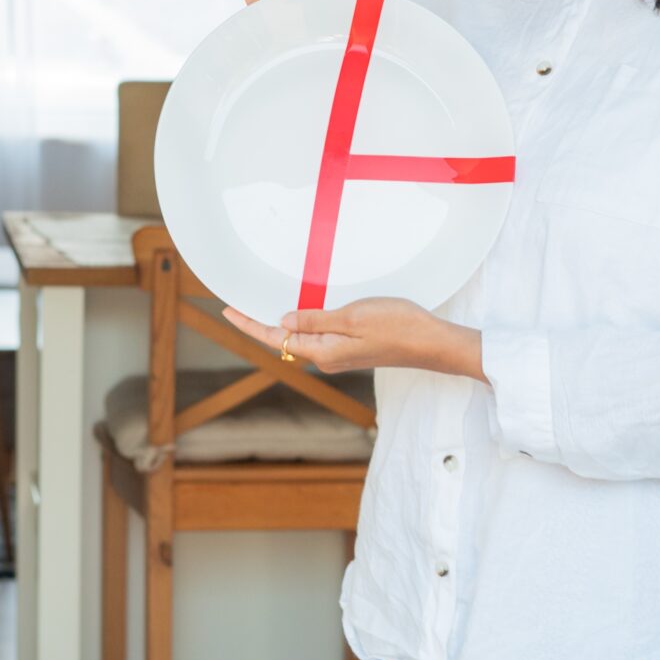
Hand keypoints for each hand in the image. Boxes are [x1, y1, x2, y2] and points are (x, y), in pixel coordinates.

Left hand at [223, 297, 483, 381]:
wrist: (432, 343)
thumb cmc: (397, 326)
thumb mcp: (351, 317)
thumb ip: (315, 320)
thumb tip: (282, 322)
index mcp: (322, 351)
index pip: (274, 337)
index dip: (249, 323)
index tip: (227, 309)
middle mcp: (327, 357)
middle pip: (284, 339)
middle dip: (262, 322)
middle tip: (240, 302)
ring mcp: (340, 354)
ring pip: (303, 336)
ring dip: (286, 320)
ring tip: (267, 301)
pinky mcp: (354, 348)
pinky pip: (321, 333)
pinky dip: (308, 319)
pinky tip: (306, 307)